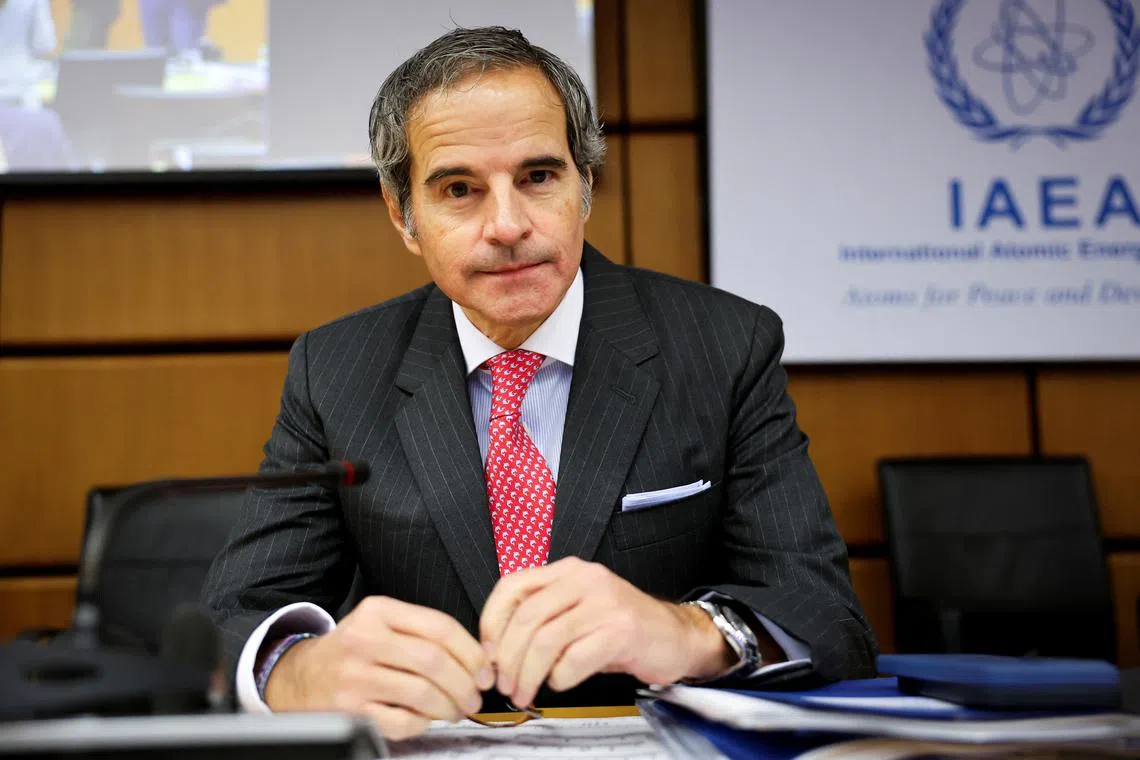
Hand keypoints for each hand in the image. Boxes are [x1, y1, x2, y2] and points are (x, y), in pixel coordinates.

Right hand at [264, 596, 494, 739]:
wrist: (300, 676)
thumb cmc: (355, 650)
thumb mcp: (382, 624)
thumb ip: (426, 633)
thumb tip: (482, 657)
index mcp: (378, 611)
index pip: (440, 627)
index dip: (472, 652)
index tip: (485, 669)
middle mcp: (364, 639)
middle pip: (434, 661)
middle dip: (465, 683)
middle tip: (475, 696)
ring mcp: (354, 677)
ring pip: (422, 693)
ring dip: (450, 706)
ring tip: (457, 709)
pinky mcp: (349, 710)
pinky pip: (402, 721)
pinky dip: (423, 723)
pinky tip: (425, 718)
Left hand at [479, 557, 737, 708]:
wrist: (675, 636)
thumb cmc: (620, 628)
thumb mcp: (576, 611)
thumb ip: (542, 619)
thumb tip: (496, 650)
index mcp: (568, 571)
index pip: (512, 586)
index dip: (491, 622)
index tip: (488, 654)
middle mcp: (585, 579)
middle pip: (526, 618)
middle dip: (508, 659)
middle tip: (505, 685)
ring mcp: (604, 603)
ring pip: (546, 641)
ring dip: (528, 675)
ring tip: (525, 692)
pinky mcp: (621, 631)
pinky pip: (574, 660)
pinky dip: (560, 678)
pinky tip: (561, 682)